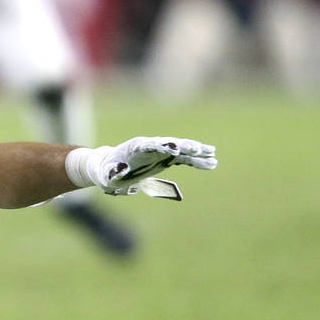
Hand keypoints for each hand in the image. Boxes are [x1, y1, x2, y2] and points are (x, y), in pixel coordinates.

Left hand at [67, 137, 217, 199]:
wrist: (109, 168)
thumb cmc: (107, 172)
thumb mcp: (107, 175)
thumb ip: (114, 172)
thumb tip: (121, 169)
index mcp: (136, 148)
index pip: (152, 145)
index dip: (163, 146)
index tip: (175, 148)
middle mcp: (150, 147)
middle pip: (170, 144)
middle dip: (183, 146)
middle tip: (198, 148)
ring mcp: (160, 152)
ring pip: (181, 150)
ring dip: (196, 152)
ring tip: (213, 154)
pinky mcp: (165, 159)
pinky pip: (184, 159)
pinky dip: (196, 161)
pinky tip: (212, 163)